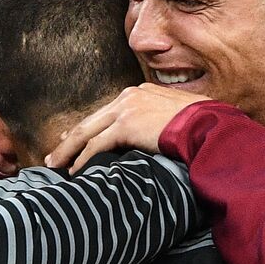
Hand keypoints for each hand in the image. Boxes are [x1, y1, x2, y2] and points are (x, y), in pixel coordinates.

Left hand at [45, 84, 210, 171]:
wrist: (209, 125)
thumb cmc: (202, 126)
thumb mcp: (178, 117)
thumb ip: (160, 122)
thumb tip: (157, 138)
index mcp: (141, 93)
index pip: (107, 112)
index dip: (88, 128)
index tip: (74, 140)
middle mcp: (130, 96)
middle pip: (91, 120)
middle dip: (71, 140)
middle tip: (55, 155)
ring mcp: (126, 109)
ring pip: (87, 131)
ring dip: (69, 150)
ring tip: (56, 165)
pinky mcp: (126, 125)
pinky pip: (96, 144)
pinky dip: (83, 159)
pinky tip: (75, 171)